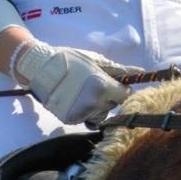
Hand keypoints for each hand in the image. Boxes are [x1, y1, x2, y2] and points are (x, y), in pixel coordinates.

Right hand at [12, 40, 135, 123]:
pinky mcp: (70, 119)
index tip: (114, 85)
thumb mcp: (96, 61)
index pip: (125, 96)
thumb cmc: (70, 60)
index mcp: (103, 87)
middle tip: (93, 85)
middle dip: (108, 97)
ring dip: (96, 106)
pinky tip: (74, 99)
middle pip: (112, 106)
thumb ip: (119, 69)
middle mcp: (94, 103)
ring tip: (83, 92)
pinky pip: (85, 118)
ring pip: (100, 115)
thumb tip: (141, 72)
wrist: (40, 68)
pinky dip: (83, 111)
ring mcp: (82, 113)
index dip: (121, 90)